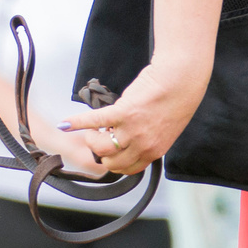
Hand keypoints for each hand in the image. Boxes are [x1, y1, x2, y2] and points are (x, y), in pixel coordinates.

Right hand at [62, 53, 208, 178]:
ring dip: (91, 139)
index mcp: (154, 150)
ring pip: (100, 147)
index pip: (128, 169)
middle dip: (102, 151)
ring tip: (93, 128)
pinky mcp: (122, 112)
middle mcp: (143, 145)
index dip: (115, 161)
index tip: (110, 152)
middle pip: (111, 162)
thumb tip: (126, 139)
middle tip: (99, 137)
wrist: (182, 79)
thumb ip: (147, 138)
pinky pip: (93, 121)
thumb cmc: (177, 99)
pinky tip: (65, 123)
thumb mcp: (165, 128)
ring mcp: (132, 130)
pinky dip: (76, 122)